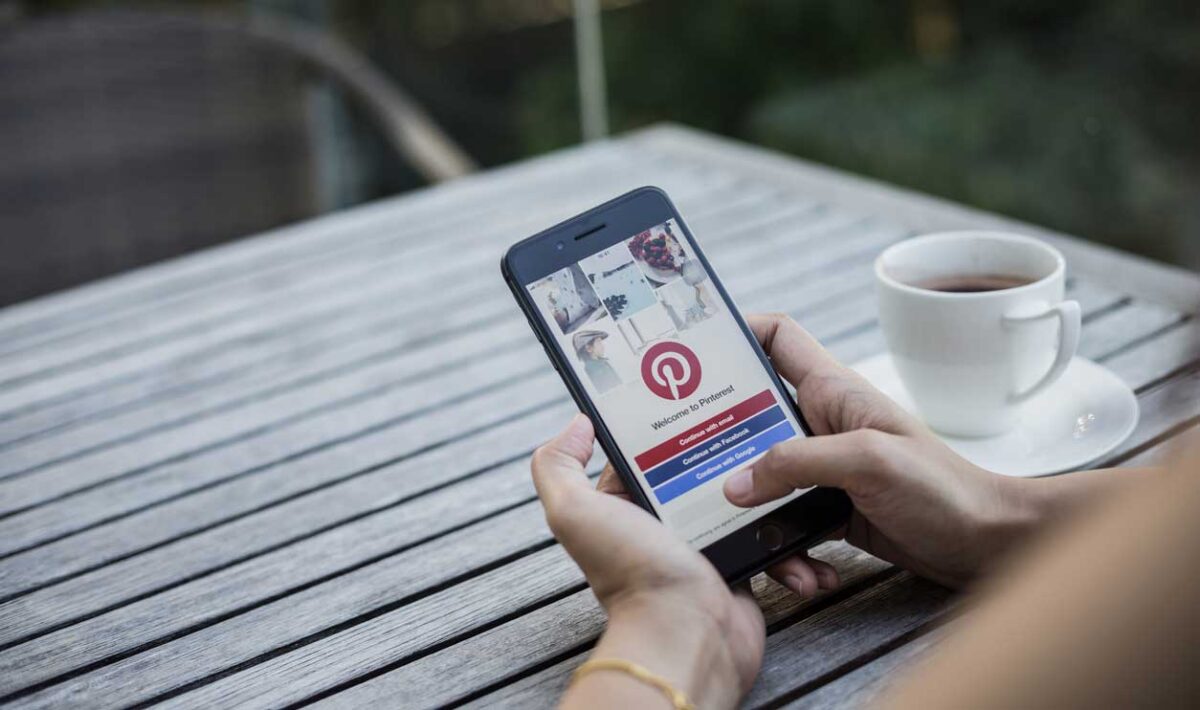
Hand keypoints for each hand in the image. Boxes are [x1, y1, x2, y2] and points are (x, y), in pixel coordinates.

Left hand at [532, 415, 762, 707]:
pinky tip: (802, 519)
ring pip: (740, 496)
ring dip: (766, 486)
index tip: (696, 391)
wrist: (686, 634)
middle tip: (758, 420)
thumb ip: (558, 466)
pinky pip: (768, 535)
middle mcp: (662, 521)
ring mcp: (704, 541)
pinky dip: (786, 532)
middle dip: (727, 447)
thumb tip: (577, 423)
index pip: (646, 449)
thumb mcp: (574, 512)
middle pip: (699, 466)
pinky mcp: (739, 561)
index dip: (665, 422)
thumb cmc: (632, 574)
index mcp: (624, 503)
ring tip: (788, 466)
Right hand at [722, 313, 1023, 587]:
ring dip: (754, 517)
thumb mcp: (866, 461)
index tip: (692, 353)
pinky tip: (807, 572)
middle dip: (719, 445)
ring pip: (760, 479)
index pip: (776, 337)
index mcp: (832, 391)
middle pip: (748, 418)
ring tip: (767, 549)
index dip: (735, 333)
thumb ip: (796, 463)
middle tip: (683, 466)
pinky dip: (786, 552)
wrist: (988, 544)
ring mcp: (822, 467)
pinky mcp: (828, 508)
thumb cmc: (943, 489)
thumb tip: (734, 483)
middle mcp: (820, 423)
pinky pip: (784, 523)